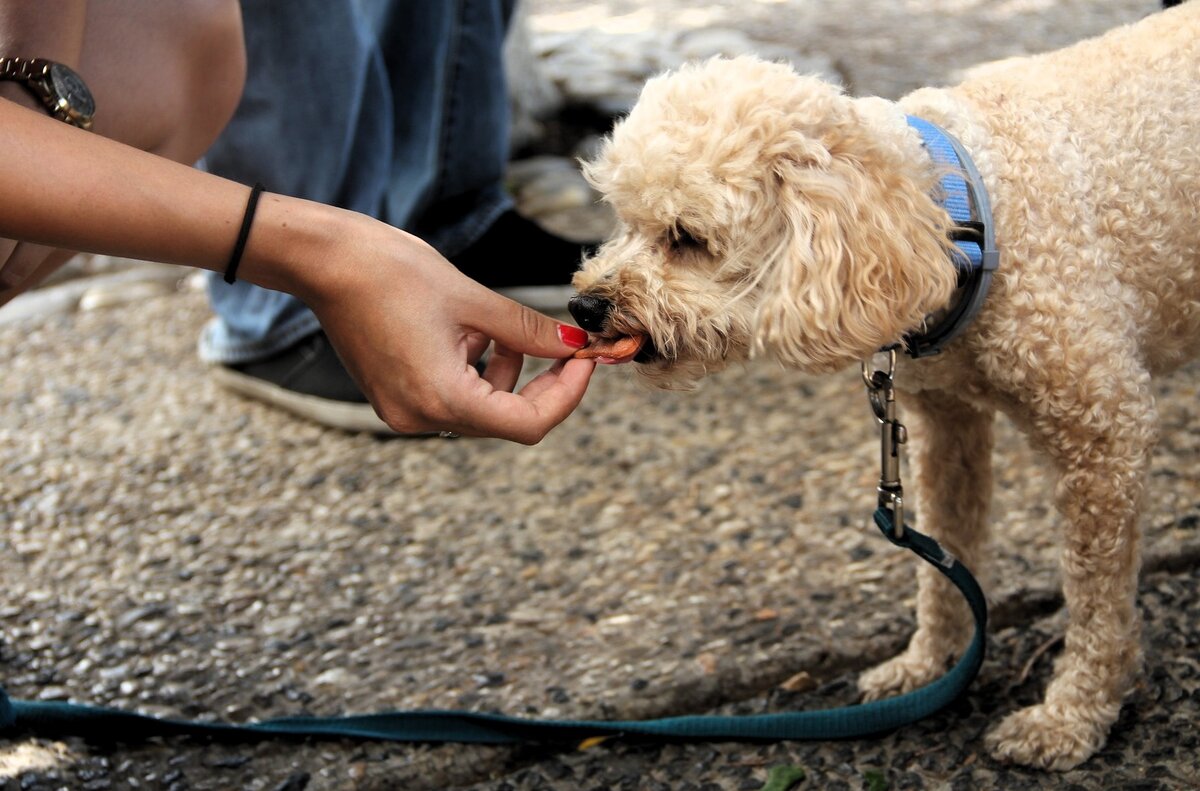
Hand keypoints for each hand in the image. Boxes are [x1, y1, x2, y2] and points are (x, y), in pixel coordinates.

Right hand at [298, 215, 595, 443]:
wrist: (325, 262)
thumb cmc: (392, 272)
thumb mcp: (474, 301)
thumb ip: (530, 331)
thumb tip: (576, 345)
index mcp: (442, 398)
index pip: (528, 424)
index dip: (567, 395)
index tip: (586, 360)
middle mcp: (421, 417)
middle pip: (506, 419)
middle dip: (542, 383)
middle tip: (567, 346)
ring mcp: (404, 412)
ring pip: (482, 409)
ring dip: (508, 374)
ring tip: (497, 328)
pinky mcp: (395, 398)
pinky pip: (453, 398)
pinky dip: (476, 372)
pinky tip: (470, 334)